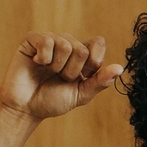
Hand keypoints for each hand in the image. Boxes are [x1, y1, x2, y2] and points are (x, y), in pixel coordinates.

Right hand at [0, 31, 123, 122]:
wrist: (26, 107)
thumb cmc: (53, 100)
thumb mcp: (81, 94)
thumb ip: (100, 82)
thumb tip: (120, 68)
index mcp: (82, 56)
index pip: (98, 43)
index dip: (94, 62)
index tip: (83, 76)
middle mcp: (67, 44)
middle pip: (82, 49)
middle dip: (72, 71)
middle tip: (60, 78)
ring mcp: (50, 40)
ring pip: (65, 45)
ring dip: (58, 66)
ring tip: (48, 72)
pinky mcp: (32, 39)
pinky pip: (46, 41)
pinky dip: (44, 58)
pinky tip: (37, 63)